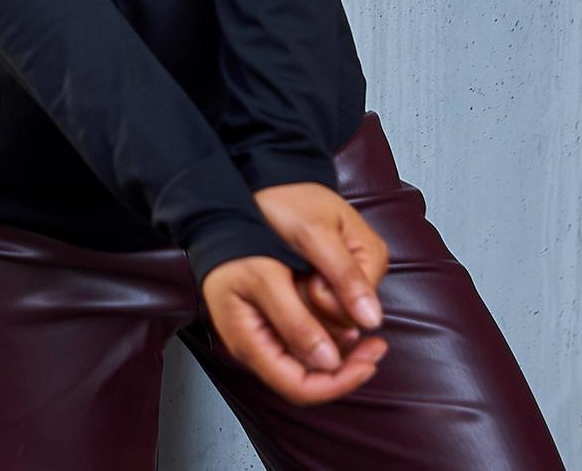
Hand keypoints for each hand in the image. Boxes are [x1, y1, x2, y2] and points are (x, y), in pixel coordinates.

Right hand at [199, 183, 389, 404]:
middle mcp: (256, 345)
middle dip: (346, 365)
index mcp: (250, 342)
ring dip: (341, 350)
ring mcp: (264, 332)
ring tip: (364, 329)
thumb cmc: (237, 241)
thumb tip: (331, 362)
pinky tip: (345, 317)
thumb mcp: (267, 275)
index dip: (339, 381)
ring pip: (310, 360)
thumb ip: (297, 320)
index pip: (300, 387)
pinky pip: (306, 338)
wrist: (222, 213)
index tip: (370, 360)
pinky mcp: (273, 318)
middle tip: (377, 346)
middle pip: (308, 377)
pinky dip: (329, 332)